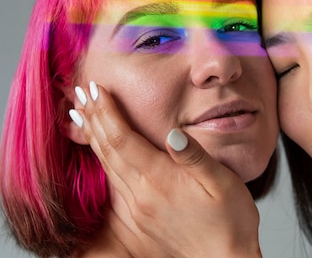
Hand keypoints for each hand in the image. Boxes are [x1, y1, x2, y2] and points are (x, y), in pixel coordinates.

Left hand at [70, 82, 261, 257]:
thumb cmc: (230, 222)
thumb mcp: (223, 183)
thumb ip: (195, 157)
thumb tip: (174, 134)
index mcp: (160, 180)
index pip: (122, 138)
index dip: (106, 111)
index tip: (96, 88)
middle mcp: (141, 195)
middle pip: (107, 150)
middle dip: (92, 118)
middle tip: (80, 92)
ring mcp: (136, 210)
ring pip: (106, 167)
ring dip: (92, 138)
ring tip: (80, 116)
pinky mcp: (138, 221)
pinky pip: (112, 186)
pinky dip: (102, 162)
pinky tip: (101, 153)